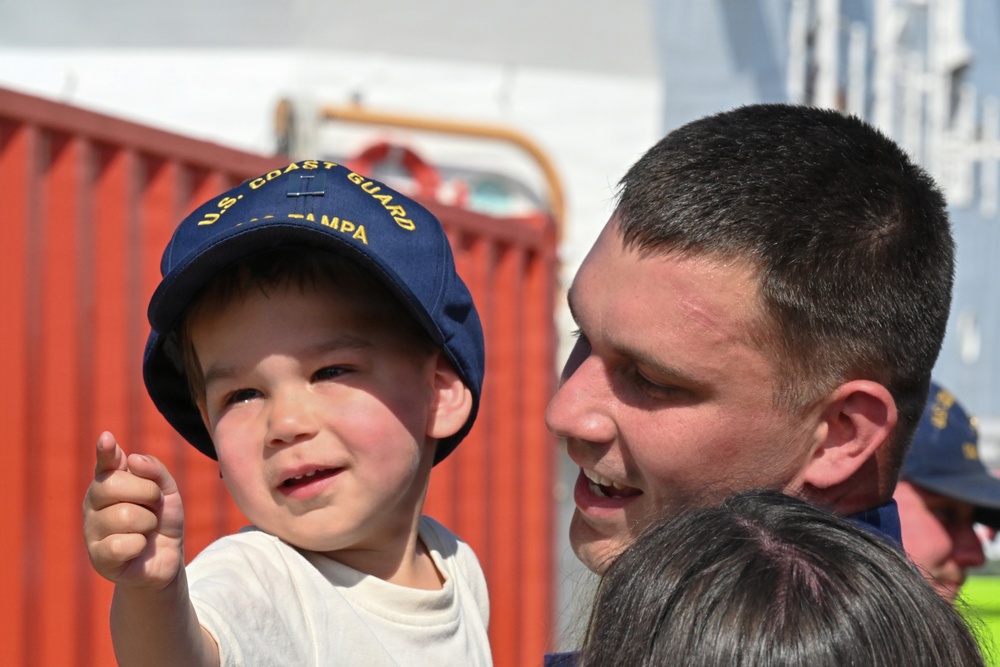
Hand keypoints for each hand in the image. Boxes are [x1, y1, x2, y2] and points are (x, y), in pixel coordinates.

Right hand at [83, 431, 184, 589]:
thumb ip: (155, 471)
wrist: (166, 558)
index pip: (105, 461)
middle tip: (154, 506)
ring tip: (146, 530)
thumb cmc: (162, 520)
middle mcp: (94, 502)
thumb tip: (133, 460)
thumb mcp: (168, 491)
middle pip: (113, 484)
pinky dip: (141, 545)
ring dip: (148, 523)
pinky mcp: (98, 557)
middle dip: (147, 493)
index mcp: (109, 481)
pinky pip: (123, 543)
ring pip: (124, 515)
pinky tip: (138, 549)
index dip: (105, 451)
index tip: (107, 439)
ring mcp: (92, 530)